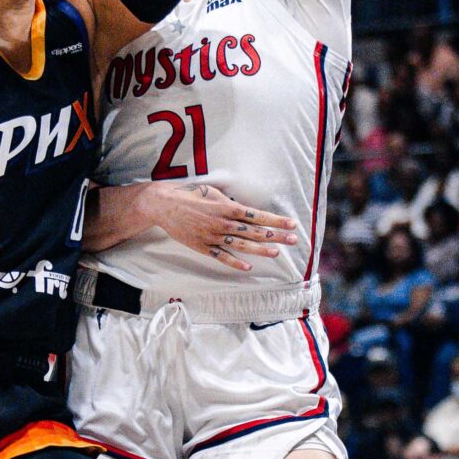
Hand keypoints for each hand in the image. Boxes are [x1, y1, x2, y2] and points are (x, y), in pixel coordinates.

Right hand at [144, 183, 298, 270]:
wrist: (165, 205)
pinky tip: (248, 266)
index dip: (276, 221)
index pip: (258, 216)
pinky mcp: (203, 246)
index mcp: (228, 208)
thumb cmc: (189, 195)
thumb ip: (230, 203)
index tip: (292, 224)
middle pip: (255, 232)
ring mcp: (214, 236)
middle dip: (276, 236)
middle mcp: (224, 223)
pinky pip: (222, 256)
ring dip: (261, 250)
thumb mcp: (213, 192)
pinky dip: (235, 262)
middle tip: (293, 240)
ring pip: (242, 245)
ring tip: (276, 253)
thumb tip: (243, 209)